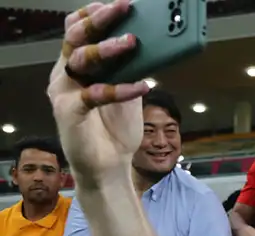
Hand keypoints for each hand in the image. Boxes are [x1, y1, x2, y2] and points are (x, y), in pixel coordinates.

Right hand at [47, 0, 148, 185]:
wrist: (108, 166)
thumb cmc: (116, 128)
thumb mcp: (128, 92)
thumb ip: (132, 69)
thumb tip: (155, 45)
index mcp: (76, 65)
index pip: (77, 29)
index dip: (93, 13)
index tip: (117, 3)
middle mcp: (65, 74)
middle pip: (76, 37)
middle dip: (100, 19)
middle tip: (124, 7)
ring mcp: (65, 92)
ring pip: (81, 60)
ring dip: (108, 48)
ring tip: (133, 41)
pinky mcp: (70, 112)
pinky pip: (95, 94)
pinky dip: (121, 88)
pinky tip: (143, 85)